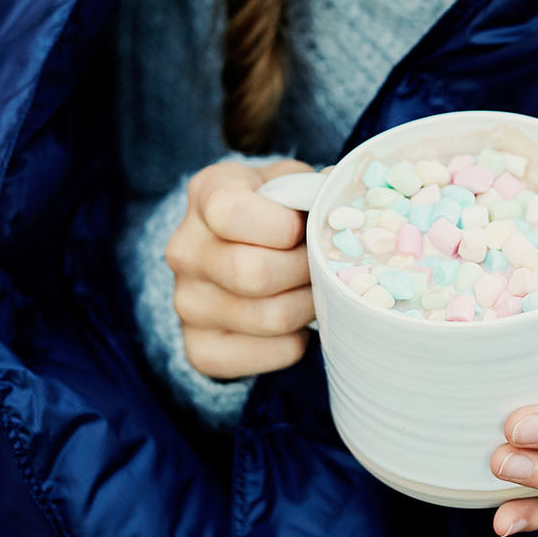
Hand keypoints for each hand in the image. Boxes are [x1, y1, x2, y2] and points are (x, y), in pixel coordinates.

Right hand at [166, 158, 315, 378]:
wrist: (235, 249)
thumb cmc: (275, 209)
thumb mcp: (290, 182)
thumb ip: (317, 190)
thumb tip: (352, 210)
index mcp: (206, 194)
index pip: (232, 214)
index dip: (284, 225)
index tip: (304, 226)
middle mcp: (185, 250)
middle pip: (254, 273)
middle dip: (306, 270)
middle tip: (323, 263)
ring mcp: (188, 303)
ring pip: (271, 318)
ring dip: (310, 304)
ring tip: (316, 287)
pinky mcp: (201, 349)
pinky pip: (271, 354)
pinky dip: (298, 340)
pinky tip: (296, 317)